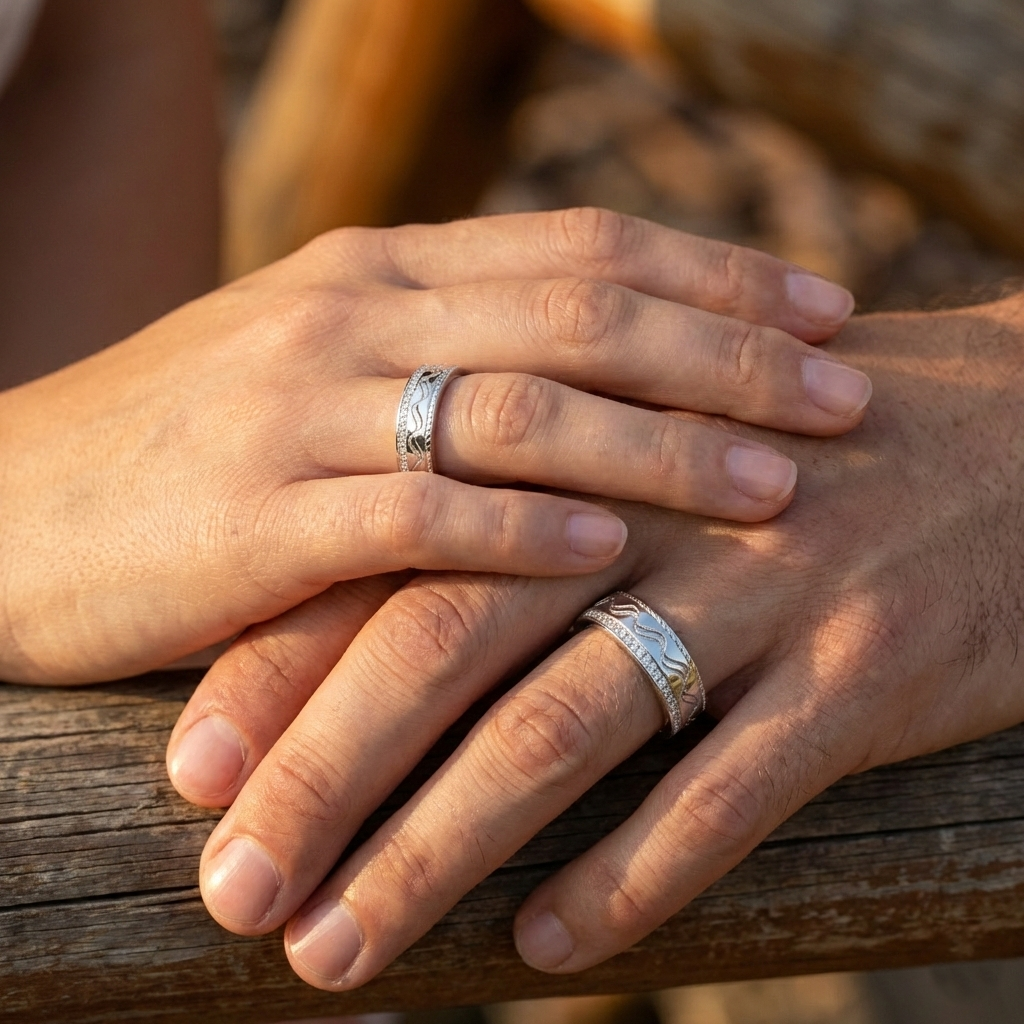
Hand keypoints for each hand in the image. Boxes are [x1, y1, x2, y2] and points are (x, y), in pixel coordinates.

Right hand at [0, 208, 863, 683]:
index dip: (715, 276)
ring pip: (522, 407)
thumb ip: (436, 354)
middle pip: (582, 311)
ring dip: (663, 445)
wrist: (6, 509)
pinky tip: (615, 551)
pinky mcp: (258, 515)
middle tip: (847, 392)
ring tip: (780, 483)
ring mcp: (301, 408)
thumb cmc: (178, 449)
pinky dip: (527, 530)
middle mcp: (352, 312)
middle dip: (730, 354)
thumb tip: (581, 369)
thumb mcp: (316, 369)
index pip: (582, 246)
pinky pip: (419, 512)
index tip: (824, 311)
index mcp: (378, 267)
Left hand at [171, 294, 1023, 989]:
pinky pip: (729, 792)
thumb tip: (394, 610)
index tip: (190, 769)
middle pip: (448, 637)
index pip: (397, 552)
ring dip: (440, 852)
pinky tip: (548, 951)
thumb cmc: (808, 447)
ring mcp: (760, 588)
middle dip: (326, 774)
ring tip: (342, 949)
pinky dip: (632, 876)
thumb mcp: (661, 437)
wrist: (1018, 435)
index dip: (286, 658)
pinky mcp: (865, 670)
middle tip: (234, 891)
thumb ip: (538, 497)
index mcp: (582, 441)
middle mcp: (650, 510)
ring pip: (566, 727)